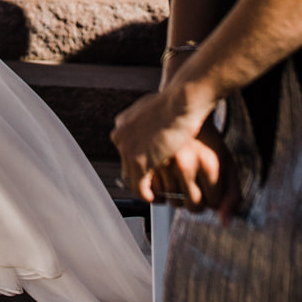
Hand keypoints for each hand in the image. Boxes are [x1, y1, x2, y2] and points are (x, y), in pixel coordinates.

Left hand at [112, 78, 218, 202]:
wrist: (180, 102)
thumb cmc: (177, 102)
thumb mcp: (157, 109)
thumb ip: (151, 121)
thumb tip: (157, 129)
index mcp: (124, 123)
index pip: (126, 150)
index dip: (138, 163)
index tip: (151, 172)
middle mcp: (121, 136)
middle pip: (126, 165)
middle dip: (140, 178)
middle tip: (154, 188)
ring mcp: (128, 149)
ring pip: (131, 179)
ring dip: (144, 190)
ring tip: (158, 196)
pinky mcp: (139, 162)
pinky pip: (140, 187)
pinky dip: (148, 196)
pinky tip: (158, 199)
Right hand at [147, 125, 241, 225]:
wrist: (180, 107)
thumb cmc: (205, 137)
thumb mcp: (227, 161)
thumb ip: (232, 194)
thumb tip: (225, 222)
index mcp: (210, 163)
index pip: (213, 203)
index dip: (212, 197)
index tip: (210, 187)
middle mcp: (185, 163)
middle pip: (191, 205)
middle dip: (194, 200)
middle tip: (194, 185)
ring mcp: (163, 160)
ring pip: (170, 199)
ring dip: (174, 194)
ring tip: (178, 178)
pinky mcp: (145, 157)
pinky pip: (150, 189)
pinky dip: (155, 190)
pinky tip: (162, 181)